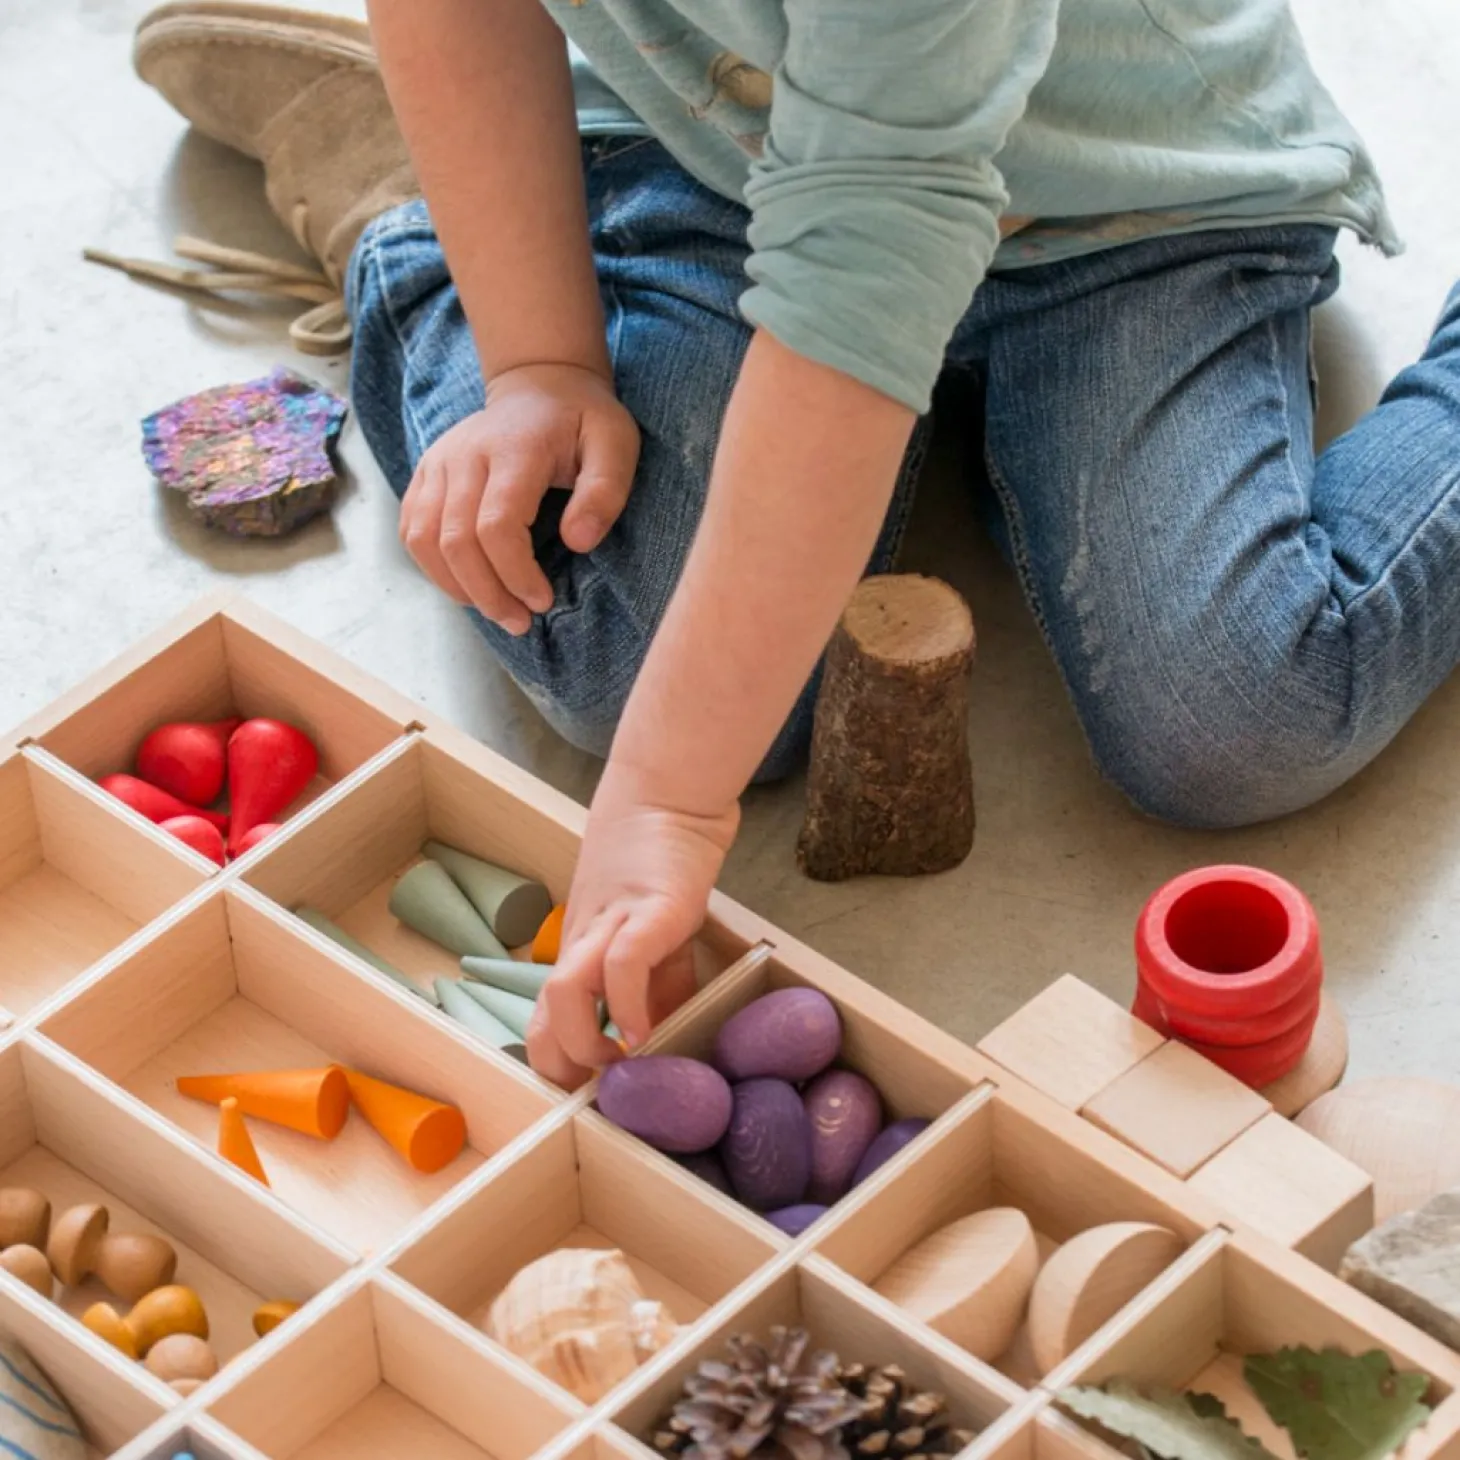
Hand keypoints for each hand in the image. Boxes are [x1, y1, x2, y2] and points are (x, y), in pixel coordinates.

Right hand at [399, 362, 639, 632]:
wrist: (540, 385)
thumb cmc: (582, 421)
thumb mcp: (615, 445)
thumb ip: (604, 492)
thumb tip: (578, 543)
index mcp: (513, 449)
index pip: (496, 525)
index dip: (515, 574)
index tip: (542, 601)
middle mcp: (464, 454)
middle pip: (455, 540)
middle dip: (487, 593)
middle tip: (520, 622)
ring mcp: (438, 463)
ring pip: (424, 540)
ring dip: (457, 587)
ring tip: (495, 610)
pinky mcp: (424, 474)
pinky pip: (411, 530)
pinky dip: (434, 568)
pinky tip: (468, 586)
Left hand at [526, 774, 740, 1089]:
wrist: (666, 798)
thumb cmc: (655, 867)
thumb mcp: (653, 939)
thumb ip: (654, 987)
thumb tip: (658, 1039)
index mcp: (578, 956)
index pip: (542, 1027)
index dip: (559, 1069)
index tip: (592, 1093)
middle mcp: (583, 946)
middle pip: (541, 1023)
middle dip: (565, 1069)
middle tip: (604, 1090)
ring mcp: (611, 927)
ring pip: (564, 994)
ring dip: (586, 1043)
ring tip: (621, 1061)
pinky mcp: (649, 910)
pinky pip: (621, 964)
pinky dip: (627, 1004)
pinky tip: (646, 1028)